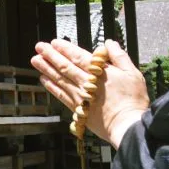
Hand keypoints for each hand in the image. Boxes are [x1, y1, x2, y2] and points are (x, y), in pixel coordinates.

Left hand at [31, 39, 148, 148]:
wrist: (127, 125)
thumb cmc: (133, 100)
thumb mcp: (132, 73)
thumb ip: (119, 56)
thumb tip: (108, 43)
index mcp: (99, 72)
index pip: (78, 57)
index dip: (65, 49)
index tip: (54, 42)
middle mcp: (86, 83)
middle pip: (65, 66)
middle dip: (51, 55)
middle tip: (39, 47)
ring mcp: (80, 96)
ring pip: (60, 79)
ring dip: (47, 69)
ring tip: (36, 60)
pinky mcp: (78, 108)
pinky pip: (61, 95)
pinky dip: (51, 87)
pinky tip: (44, 80)